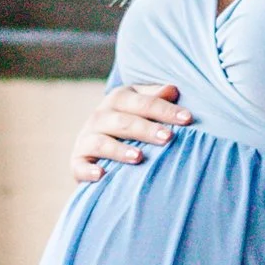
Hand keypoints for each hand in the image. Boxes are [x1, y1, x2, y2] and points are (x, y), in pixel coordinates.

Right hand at [71, 84, 193, 185]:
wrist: (99, 149)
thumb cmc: (132, 125)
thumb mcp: (143, 108)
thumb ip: (156, 99)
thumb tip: (173, 89)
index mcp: (119, 99)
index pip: (143, 102)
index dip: (165, 109)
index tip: (187, 119)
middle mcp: (100, 116)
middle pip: (124, 121)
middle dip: (146, 129)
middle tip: (167, 138)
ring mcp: (86, 139)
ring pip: (101, 142)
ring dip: (119, 150)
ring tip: (138, 157)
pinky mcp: (77, 161)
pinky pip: (80, 165)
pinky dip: (88, 170)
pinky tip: (101, 175)